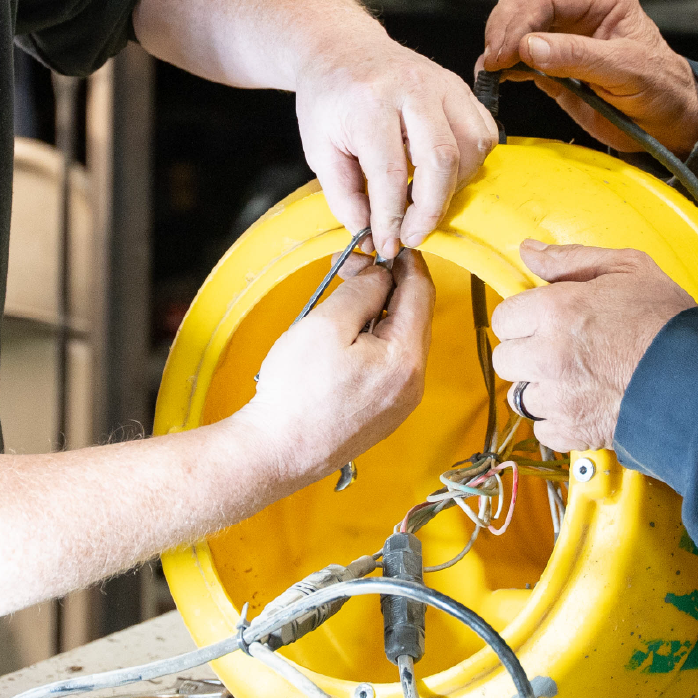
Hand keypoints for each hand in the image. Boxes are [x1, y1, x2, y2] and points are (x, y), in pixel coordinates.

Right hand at [237, 250, 434, 486]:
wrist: (276, 452)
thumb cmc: (296, 392)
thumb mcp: (327, 324)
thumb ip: (363, 290)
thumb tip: (383, 276)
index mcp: (406, 358)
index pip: (421, 292)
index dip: (404, 261)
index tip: (382, 245)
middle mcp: (413, 383)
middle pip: (413, 316)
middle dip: (386, 286)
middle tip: (349, 270)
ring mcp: (400, 402)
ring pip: (400, 340)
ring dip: (377, 313)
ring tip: (340, 301)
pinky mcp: (384, 414)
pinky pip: (389, 365)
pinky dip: (373, 341)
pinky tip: (345, 336)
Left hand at [294, 42, 496, 256]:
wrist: (341, 48)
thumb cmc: (329, 98)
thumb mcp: (318, 149)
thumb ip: (343, 196)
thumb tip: (370, 234)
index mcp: (369, 102)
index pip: (390, 173)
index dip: (391, 218)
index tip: (387, 243)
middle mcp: (411, 87)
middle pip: (441, 160)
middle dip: (430, 210)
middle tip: (412, 235)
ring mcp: (442, 83)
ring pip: (472, 147)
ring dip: (453, 187)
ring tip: (424, 200)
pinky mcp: (460, 87)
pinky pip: (483, 133)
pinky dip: (470, 163)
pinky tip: (441, 173)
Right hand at [479, 0, 697, 157]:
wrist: (666, 121)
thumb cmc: (659, 90)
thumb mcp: (625, 71)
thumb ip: (578, 57)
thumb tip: (528, 48)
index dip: (520, 24)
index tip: (504, 55)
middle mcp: (580, 9)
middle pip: (524, 3)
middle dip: (504, 30)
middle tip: (494, 64)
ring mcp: (564, 34)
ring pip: (516, 24)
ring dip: (499, 44)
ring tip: (491, 71)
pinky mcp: (552, 61)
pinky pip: (519, 54)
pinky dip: (503, 65)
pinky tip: (496, 78)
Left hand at [490, 241, 694, 451]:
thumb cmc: (668, 322)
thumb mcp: (628, 268)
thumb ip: (570, 259)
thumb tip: (529, 250)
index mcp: (556, 311)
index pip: (503, 318)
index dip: (523, 318)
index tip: (542, 322)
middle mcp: (548, 356)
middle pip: (505, 359)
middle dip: (526, 353)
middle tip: (559, 349)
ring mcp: (558, 398)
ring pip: (521, 396)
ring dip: (541, 388)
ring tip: (575, 378)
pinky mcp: (572, 431)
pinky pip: (543, 429)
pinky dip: (559, 420)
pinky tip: (583, 403)